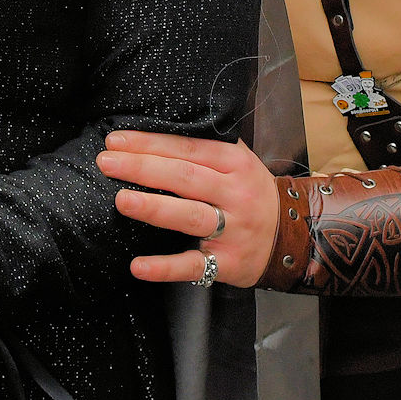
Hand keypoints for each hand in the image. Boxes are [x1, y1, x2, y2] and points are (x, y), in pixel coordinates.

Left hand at [97, 131, 278, 287]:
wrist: (293, 235)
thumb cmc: (251, 193)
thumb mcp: (238, 163)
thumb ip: (204, 148)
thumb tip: (150, 133)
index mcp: (235, 163)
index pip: (187, 148)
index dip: (150, 143)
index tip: (116, 140)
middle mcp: (235, 194)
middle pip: (185, 177)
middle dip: (143, 168)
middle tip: (107, 163)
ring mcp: (233, 230)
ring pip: (190, 216)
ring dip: (155, 208)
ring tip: (122, 200)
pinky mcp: (227, 264)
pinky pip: (194, 265)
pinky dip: (165, 267)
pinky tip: (139, 266)